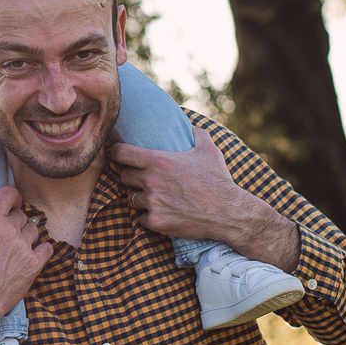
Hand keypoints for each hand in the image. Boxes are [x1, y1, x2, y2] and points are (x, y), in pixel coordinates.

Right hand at [0, 185, 52, 316]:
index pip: (9, 193)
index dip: (11, 195)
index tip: (10, 202)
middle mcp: (9, 231)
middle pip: (21, 214)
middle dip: (14, 220)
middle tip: (6, 230)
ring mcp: (23, 248)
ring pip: (33, 231)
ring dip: (26, 235)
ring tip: (16, 245)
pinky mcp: (33, 265)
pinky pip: (46, 249)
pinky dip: (42, 249)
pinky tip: (33, 253)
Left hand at [110, 128, 297, 270]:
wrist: (229, 213)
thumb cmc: (218, 180)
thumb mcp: (209, 150)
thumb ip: (196, 133)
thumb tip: (190, 123)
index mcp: (159, 161)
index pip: (121, 153)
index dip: (116, 153)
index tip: (116, 154)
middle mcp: (151, 181)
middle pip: (123, 176)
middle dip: (130, 177)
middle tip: (143, 179)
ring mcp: (153, 202)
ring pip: (131, 198)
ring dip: (140, 198)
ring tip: (155, 197)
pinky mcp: (157, 221)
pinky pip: (141, 219)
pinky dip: (148, 217)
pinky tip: (161, 213)